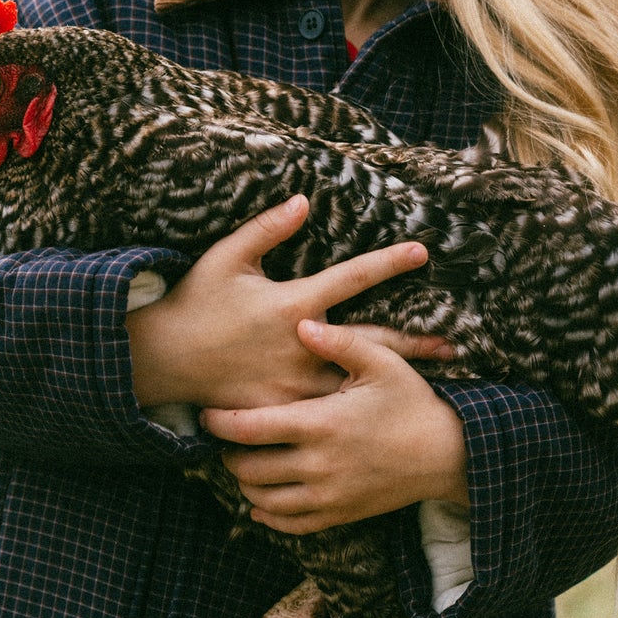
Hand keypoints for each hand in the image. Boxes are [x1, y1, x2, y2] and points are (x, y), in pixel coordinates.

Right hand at [126, 195, 446, 410]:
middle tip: (454, 346)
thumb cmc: (196, 301)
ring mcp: (294, 382)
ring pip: (354, 383)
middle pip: (371, 342)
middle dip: (414, 342)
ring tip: (433, 389)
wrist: (163, 359)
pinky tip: (381, 417)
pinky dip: (353, 411)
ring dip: (393, 383)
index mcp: (293, 303)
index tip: (423, 251)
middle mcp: (301, 345)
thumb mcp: (226, 257)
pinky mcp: (282, 409)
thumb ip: (267, 229)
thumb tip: (303, 200)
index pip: (352, 277)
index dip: (388, 262)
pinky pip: (323, 412)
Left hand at [200, 318, 468, 532]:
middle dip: (227, 453)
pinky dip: (267, 514)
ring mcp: (328, 496)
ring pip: (262, 500)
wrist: (448, 454)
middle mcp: (319, 465)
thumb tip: (302, 323)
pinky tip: (260, 499)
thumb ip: (340, 342)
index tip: (206, 413)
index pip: (249, 428)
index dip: (218, 422)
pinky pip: (289, 525)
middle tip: (223, 437)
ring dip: (245, 482)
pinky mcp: (339, 515)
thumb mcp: (383, 362)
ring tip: (243, 460)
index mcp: (321, 424)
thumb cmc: (412, 402)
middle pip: (247, 468)